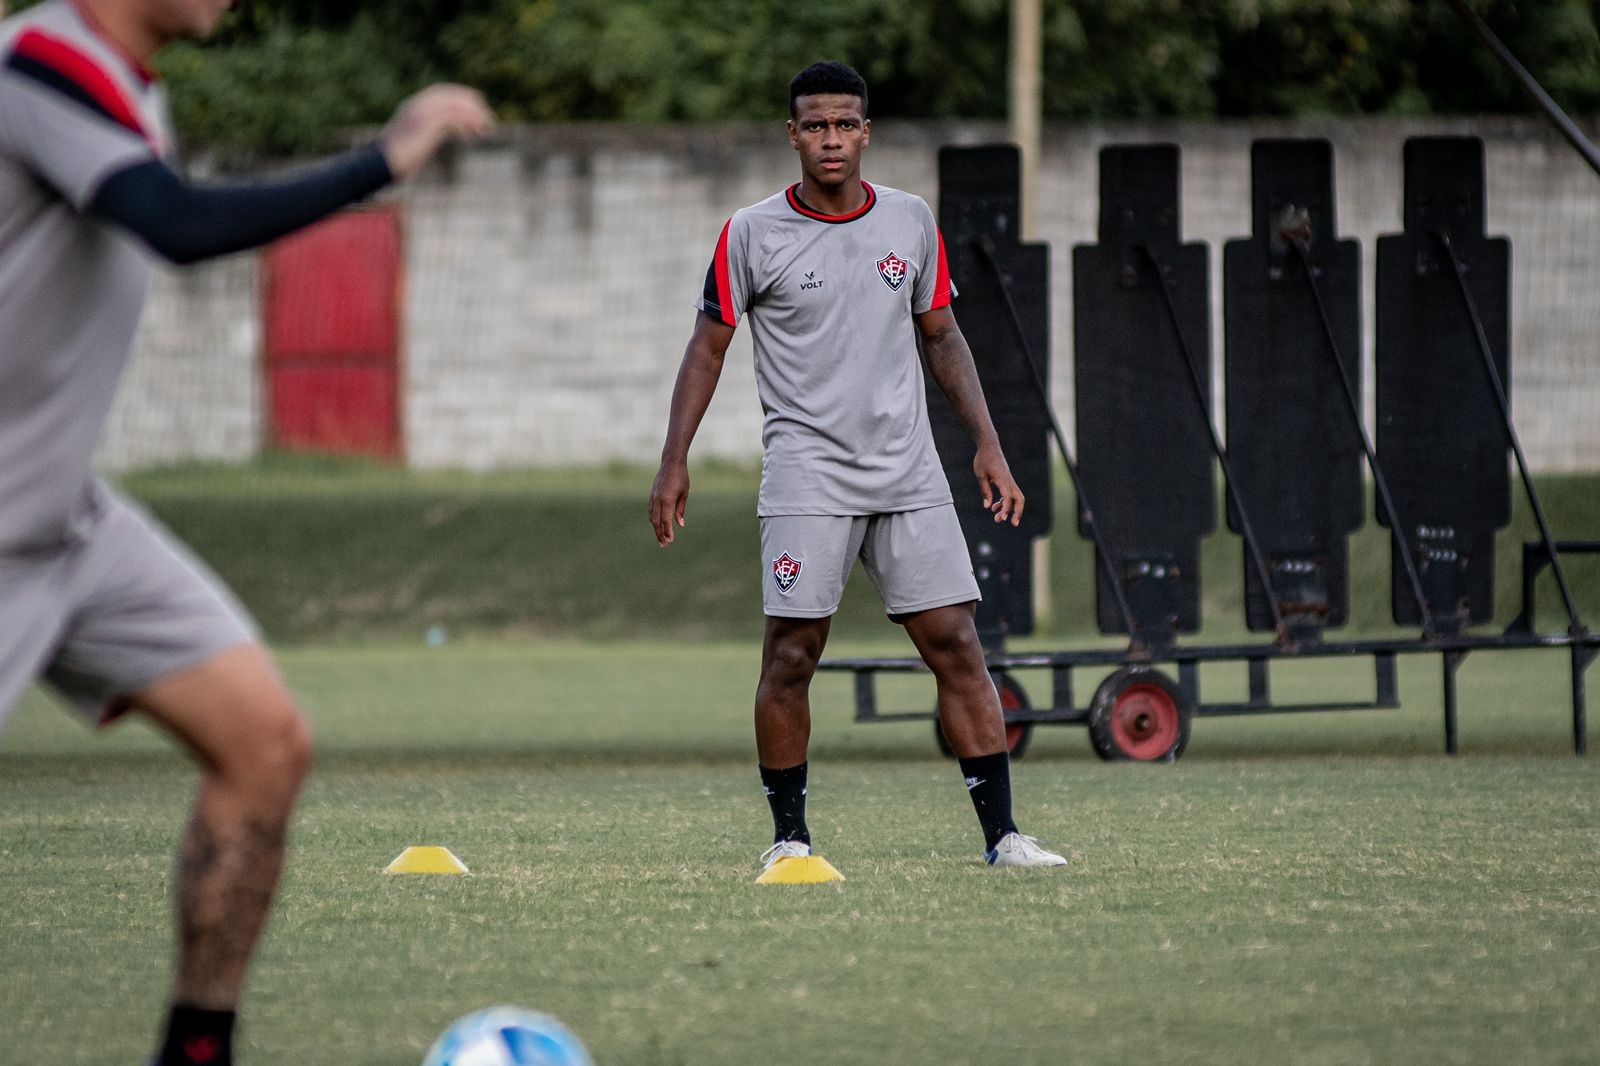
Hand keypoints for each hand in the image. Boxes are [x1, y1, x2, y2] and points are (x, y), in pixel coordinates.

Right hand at [379, 85, 494, 179]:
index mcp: (412, 106)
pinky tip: (474, 134)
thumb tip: (430, 137)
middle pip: (450, 93)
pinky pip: (454, 116)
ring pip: (455, 103)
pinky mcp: (428, 123)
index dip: (461, 97)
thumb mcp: (409, 141)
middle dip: (472, 103)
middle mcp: (417, 104)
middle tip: (488, 117)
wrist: (379, 163)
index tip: (477, 106)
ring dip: (474, 114)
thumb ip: (422, 133)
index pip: (441, 92)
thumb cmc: (392, 159)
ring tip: (486, 127)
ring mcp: (422, 112)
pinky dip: (468, 122)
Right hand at [649, 460, 690, 545]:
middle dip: (659, 534)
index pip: (666, 520)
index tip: (670, 541)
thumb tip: (680, 525)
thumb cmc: (681, 478)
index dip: (668, 532)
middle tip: (664, 545)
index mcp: (667, 499)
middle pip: (656, 522)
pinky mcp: (652, 495)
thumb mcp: (684, 494)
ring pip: (652, 517)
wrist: (671, 463)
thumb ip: (680, 510)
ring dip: (656, 528)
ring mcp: (653, 497)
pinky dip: (653, 519)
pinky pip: (651, 510)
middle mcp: (658, 499)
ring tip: (660, 537)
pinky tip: (657, 524)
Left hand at [974, 441, 1023, 526]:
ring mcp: (1009, 480)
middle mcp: (1008, 480)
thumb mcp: (980, 475)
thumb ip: (985, 490)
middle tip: (1013, 524)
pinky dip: (1004, 502)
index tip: (1002, 518)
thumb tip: (988, 506)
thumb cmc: (983, 459)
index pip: (1008, 496)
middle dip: (1018, 512)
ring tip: (998, 519)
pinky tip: (994, 507)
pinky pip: (1010, 493)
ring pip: (1016, 497)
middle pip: (1019, 498)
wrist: (989, 445)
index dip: (1006, 508)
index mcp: (1002, 479)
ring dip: (1010, 509)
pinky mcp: (1007, 480)